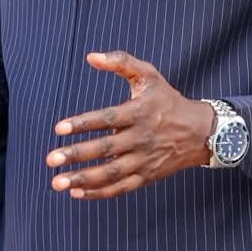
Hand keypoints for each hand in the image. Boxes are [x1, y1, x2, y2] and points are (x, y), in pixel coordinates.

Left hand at [45, 51, 211, 198]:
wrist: (200, 132)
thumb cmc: (168, 100)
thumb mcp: (149, 76)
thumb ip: (121, 62)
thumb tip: (91, 57)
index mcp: (139, 112)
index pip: (107, 119)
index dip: (83, 123)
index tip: (59, 128)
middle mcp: (141, 138)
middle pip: (105, 148)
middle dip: (76, 154)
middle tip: (51, 159)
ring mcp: (144, 160)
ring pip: (110, 173)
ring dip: (83, 179)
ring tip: (58, 182)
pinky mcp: (146, 176)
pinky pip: (120, 188)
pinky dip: (99, 193)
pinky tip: (77, 193)